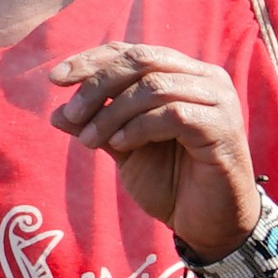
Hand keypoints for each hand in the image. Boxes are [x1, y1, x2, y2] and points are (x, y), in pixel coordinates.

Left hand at [43, 38, 264, 261]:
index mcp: (183, 74)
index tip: (54, 79)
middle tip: (71, 113)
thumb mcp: (125, 150)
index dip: (92, 60)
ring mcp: (218, 100)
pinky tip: (120, 146)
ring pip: (153, 86)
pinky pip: (172, 114)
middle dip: (98, 84)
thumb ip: (98, 126)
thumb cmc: (172, 184)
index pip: (132, 52)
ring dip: (112, 113)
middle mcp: (204, 78)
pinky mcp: (223, 127)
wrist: (208, 225)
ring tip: (89, 139)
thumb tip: (56, 113)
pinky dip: (138, 127)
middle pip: (141, 60)